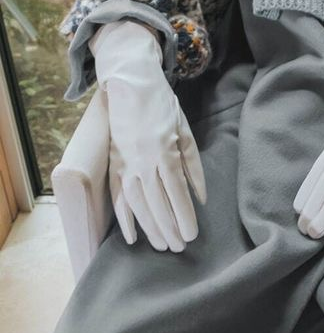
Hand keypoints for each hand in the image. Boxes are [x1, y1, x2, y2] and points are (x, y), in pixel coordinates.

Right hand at [91, 20, 206, 251]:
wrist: (130, 85)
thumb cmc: (163, 106)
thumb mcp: (185, 130)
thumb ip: (193, 165)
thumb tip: (200, 197)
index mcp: (165, 151)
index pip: (176, 192)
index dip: (184, 216)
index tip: (192, 235)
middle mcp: (143, 161)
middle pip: (157, 203)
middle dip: (169, 228)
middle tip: (180, 248)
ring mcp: (125, 164)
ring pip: (137, 204)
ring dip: (150, 228)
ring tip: (162, 245)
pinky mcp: (113, 165)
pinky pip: (117, 197)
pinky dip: (124, 219)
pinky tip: (133, 236)